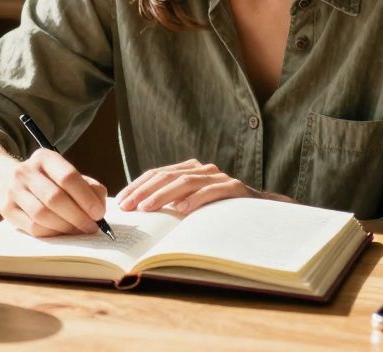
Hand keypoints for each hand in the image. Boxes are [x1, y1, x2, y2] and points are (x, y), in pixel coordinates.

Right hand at [0, 148, 107, 237]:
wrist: (5, 180)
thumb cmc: (46, 180)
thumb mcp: (64, 174)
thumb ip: (87, 187)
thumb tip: (99, 206)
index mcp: (44, 158)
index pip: (68, 176)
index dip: (86, 197)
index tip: (99, 213)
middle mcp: (25, 171)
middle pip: (55, 198)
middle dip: (78, 216)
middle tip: (92, 227)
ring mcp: (13, 190)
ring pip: (42, 215)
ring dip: (65, 227)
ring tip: (78, 231)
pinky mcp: (6, 209)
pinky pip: (32, 227)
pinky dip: (52, 233)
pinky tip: (61, 233)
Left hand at [115, 158, 258, 213]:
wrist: (261, 213)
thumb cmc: (220, 212)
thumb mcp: (192, 205)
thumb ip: (171, 202)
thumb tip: (138, 212)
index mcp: (190, 169)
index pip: (157, 173)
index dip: (138, 186)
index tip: (122, 201)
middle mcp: (204, 170)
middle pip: (168, 175)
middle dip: (144, 191)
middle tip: (128, 206)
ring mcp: (220, 177)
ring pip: (186, 181)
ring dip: (164, 195)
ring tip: (147, 208)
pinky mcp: (235, 188)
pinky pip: (212, 191)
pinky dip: (195, 200)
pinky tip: (182, 210)